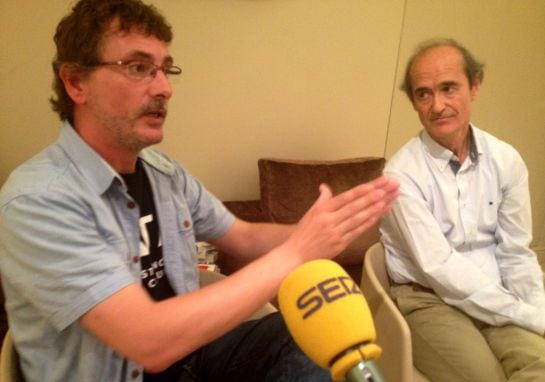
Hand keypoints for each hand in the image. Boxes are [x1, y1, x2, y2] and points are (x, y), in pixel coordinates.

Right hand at [282, 176, 398, 262]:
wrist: (295, 255)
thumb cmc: (303, 233)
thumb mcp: (310, 212)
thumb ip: (322, 199)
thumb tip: (325, 187)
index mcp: (323, 209)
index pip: (348, 196)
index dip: (365, 188)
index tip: (379, 182)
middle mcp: (330, 219)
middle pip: (357, 204)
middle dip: (376, 194)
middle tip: (391, 185)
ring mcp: (336, 232)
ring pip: (360, 217)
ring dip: (376, 207)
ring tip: (390, 198)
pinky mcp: (341, 243)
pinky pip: (358, 231)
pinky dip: (370, 222)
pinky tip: (380, 214)